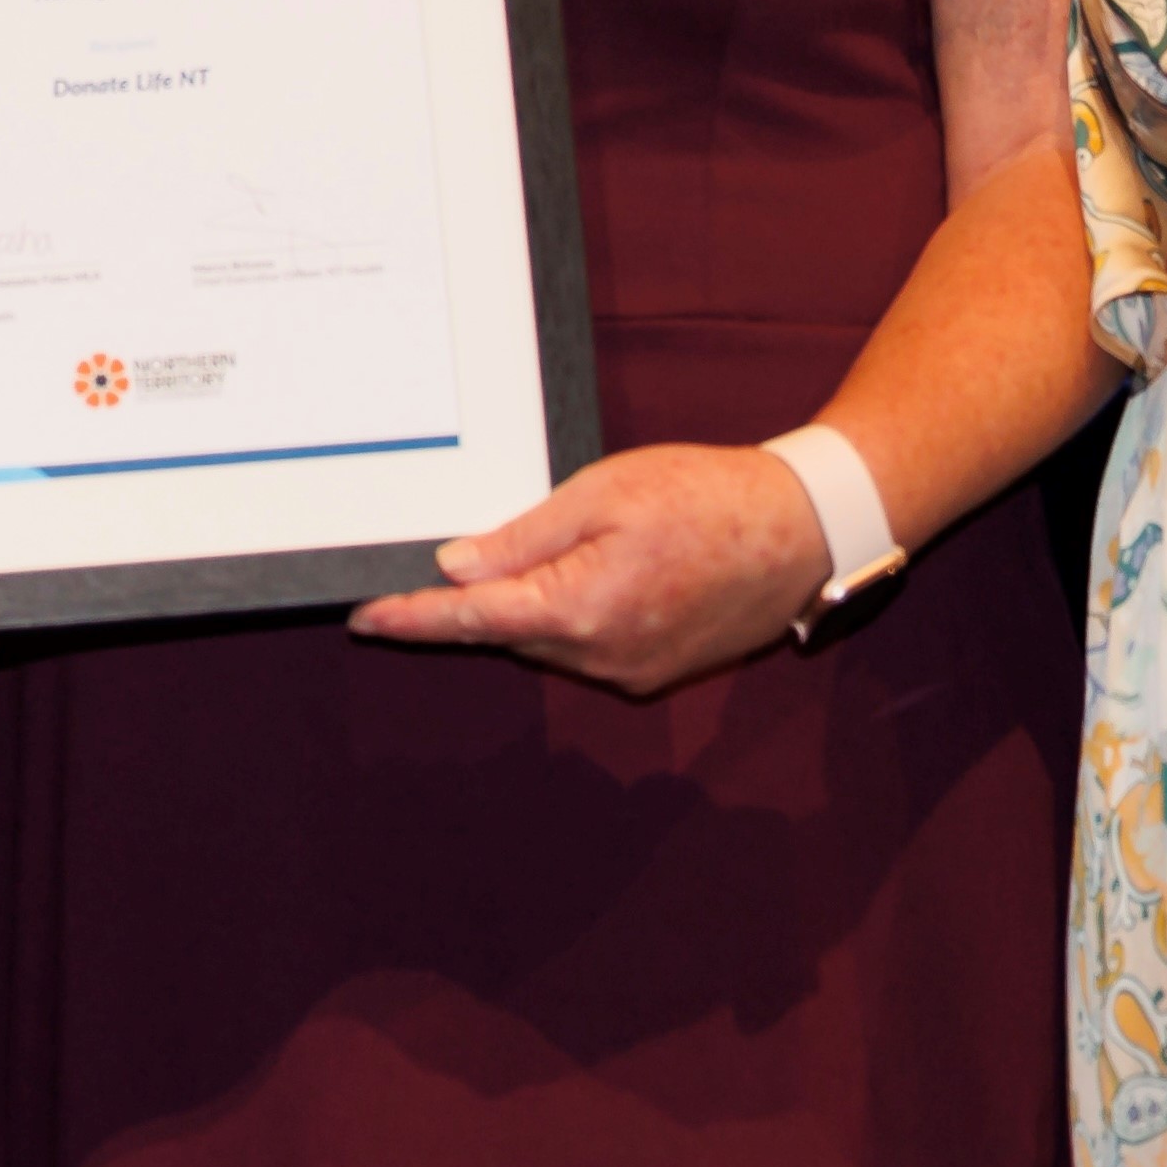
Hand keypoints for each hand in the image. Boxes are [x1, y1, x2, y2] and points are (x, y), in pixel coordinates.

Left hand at [349, 443, 838, 697]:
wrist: (801, 533)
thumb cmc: (707, 497)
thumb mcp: (605, 492)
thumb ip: (524, 537)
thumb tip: (458, 567)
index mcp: (580, 609)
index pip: (472, 620)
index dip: (413, 618)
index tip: (365, 618)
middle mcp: (600, 658)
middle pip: (508, 631)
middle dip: (481, 599)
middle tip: (463, 552)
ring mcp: (630, 673)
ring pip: (548, 642)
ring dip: (535, 604)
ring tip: (575, 544)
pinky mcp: (654, 674)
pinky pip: (588, 648)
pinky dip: (575, 616)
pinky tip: (605, 572)